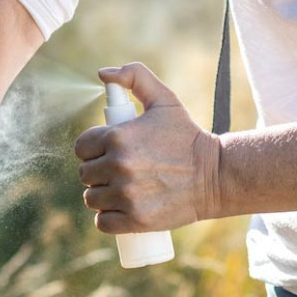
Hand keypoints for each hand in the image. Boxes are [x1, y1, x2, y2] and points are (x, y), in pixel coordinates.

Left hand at [73, 62, 221, 233]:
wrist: (215, 175)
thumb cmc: (186, 136)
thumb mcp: (164, 99)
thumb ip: (135, 76)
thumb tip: (103, 73)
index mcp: (117, 137)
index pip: (81, 147)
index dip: (92, 149)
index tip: (107, 152)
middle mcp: (118, 166)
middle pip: (85, 174)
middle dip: (98, 172)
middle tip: (119, 171)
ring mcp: (126, 195)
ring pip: (92, 199)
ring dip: (101, 196)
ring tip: (121, 190)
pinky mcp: (136, 219)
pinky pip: (103, 223)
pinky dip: (109, 219)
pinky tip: (120, 210)